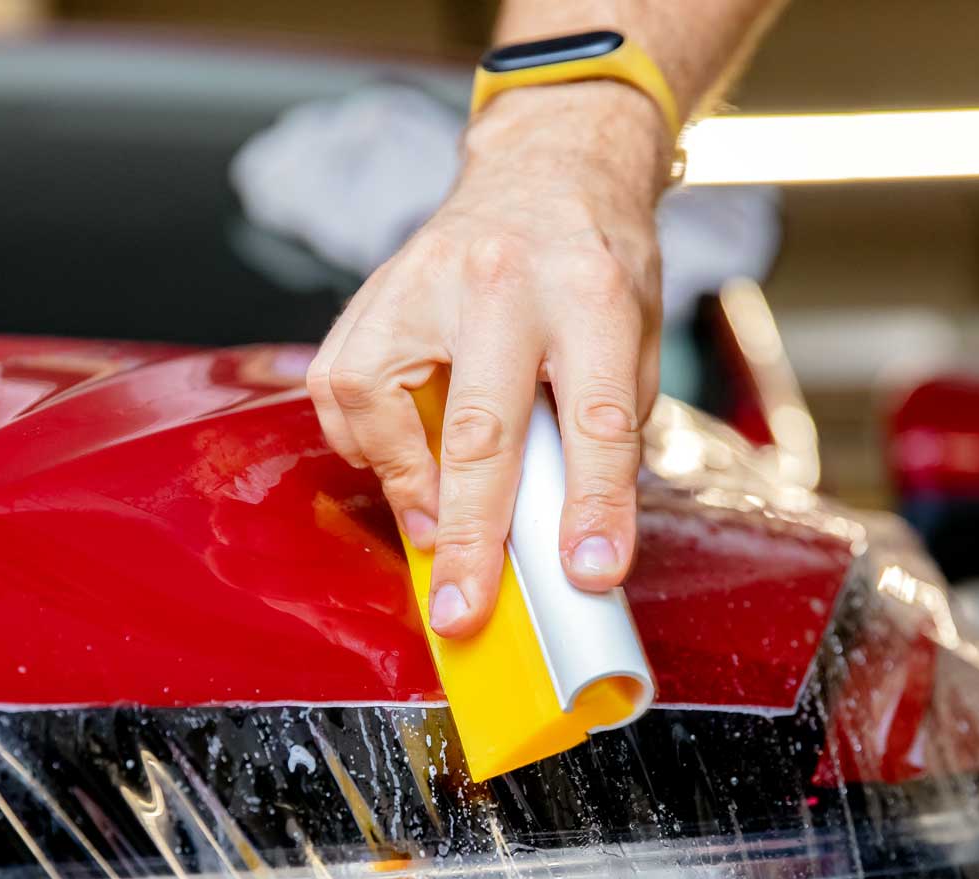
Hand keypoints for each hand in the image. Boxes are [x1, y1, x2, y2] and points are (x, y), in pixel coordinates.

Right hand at [307, 81, 669, 637]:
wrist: (550, 169)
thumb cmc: (599, 264)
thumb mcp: (639, 338)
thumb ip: (610, 426)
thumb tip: (574, 534)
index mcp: (592, 296)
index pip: (595, 419)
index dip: (592, 507)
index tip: (588, 575)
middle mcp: (503, 284)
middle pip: (478, 429)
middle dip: (471, 536)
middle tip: (463, 609)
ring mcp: (425, 281)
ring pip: (378, 403)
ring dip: (403, 486)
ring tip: (432, 527)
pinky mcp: (374, 291)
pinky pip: (340, 386)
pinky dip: (364, 441)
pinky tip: (398, 457)